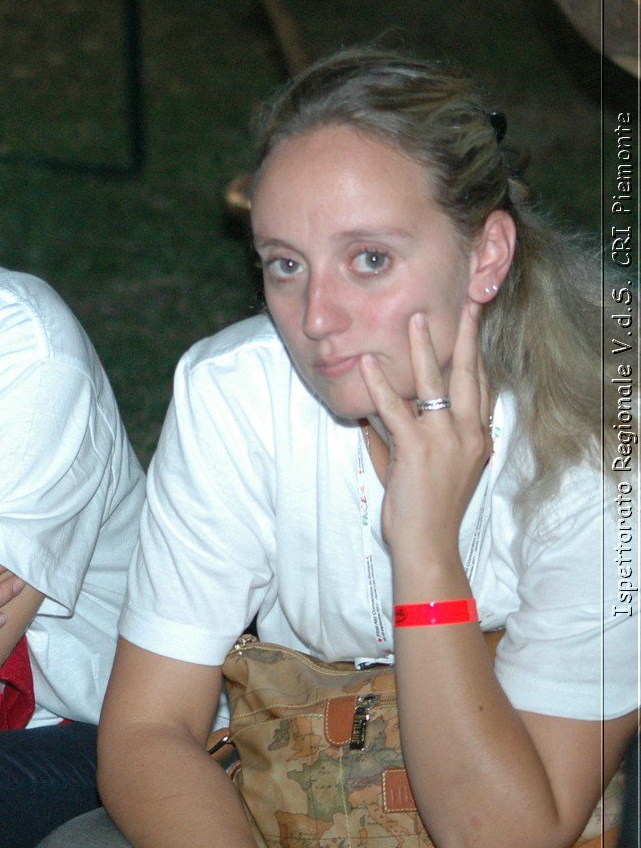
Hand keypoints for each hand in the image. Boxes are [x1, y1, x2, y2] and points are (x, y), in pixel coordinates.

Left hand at [359, 302, 491, 556]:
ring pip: (436, 383)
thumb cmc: (424, 509)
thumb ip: (397, 438)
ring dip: (423, 348)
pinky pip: (396, 410)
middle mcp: (469, 434)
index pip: (480, 387)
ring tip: (413, 318)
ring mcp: (446, 441)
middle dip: (466, 336)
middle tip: (465, 303)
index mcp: (477, 437)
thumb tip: (370, 415)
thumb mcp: (418, 466)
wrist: (429, 544)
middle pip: (469, 375)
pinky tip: (367, 364)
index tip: (473, 324)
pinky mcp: (418, 450)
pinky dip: (380, 385)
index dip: (476, 354)